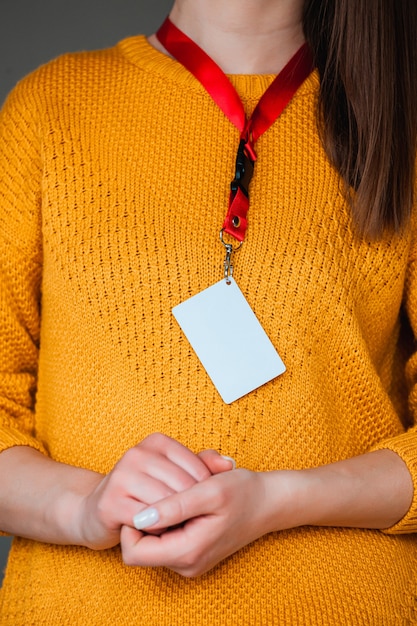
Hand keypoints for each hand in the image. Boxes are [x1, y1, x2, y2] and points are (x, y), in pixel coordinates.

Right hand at [76, 433, 232, 549]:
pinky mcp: (111, 502)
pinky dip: (158, 531)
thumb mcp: (174, 473)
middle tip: (192, 522)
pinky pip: (149, 521)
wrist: (96, 511)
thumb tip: (230, 464)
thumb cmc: (143, 493)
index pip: (197, 468)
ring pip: (168, 504)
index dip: (204, 492)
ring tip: (176, 527)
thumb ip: (202, 466)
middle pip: (183, 486)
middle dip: (191, 509)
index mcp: (156, 442)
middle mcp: (137, 453)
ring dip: (175, 522)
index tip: (201, 506)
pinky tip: (157, 531)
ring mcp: (122, 476)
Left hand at [120, 468, 285, 576]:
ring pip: (153, 542)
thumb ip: (173, 506)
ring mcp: (190, 561)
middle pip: (141, 548)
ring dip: (158, 517)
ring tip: (179, 493)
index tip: (144, 497)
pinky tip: (185, 499)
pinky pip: (167, 539)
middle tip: (164, 491)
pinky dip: (169, 519)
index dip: (130, 525)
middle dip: (146, 518)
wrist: (271, 502)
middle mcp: (186, 564)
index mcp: (188, 552)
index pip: (133, 553)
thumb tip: (138, 517)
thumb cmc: (243, 492)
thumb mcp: (208, 491)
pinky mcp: (194, 552)